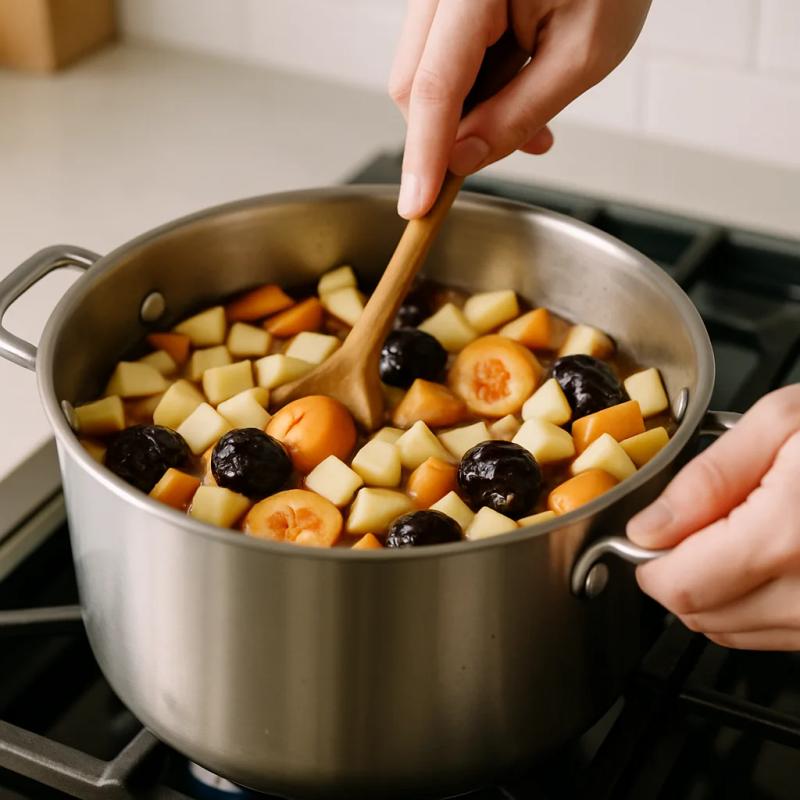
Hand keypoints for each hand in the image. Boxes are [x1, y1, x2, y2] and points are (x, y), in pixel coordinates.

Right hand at [389, 0, 651, 217]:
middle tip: (499, 154)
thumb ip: (517, 115)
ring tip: (532, 124)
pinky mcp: (450, 4)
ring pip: (424, 75)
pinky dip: (471, 90)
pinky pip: (442, 59)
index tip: (418, 207)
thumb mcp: (581, 56)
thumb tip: (462, 161)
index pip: (434, 87)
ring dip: (464, 115)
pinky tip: (516, 91)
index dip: (424, 156)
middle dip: (447, 135)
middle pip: (414, 84)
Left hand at [628, 384, 799, 650]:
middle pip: (699, 615)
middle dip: (678, 572)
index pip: (679, 586)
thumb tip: (649, 529)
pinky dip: (751, 602)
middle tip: (696, 524)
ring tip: (741, 532)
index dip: (648, 560)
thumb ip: (707, 480)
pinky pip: (773, 634)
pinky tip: (769, 556)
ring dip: (713, 590)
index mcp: (786, 538)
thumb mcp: (782, 423)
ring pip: (731, 631)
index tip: (650, 532)